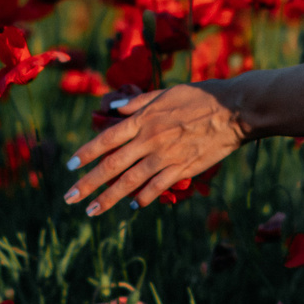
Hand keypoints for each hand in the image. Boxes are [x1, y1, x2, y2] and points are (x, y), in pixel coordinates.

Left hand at [63, 85, 247, 214]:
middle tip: (70, 198)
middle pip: (112, 165)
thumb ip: (138, 103)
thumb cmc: (201, 96)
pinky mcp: (182, 168)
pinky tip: (131, 206)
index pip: (106, 139)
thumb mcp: (166, 92)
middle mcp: (149, 140)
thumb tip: (113, 109)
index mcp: (143, 119)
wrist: (233, 111)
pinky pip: (156, 188)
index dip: (86, 153)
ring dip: (108, 199)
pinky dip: (142, 199)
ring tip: (91, 211)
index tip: (70, 165)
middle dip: (88, 184)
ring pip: (130, 182)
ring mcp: (165, 157)